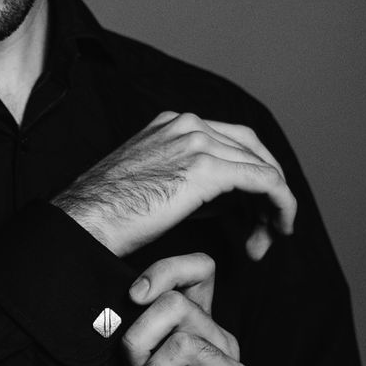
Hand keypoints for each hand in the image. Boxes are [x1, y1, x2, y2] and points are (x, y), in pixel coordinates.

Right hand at [53, 111, 294, 260]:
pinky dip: (280, 205)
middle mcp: (188, 124)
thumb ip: (192, 183)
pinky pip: (265, 181)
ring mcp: (198, 141)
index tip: (251, 214)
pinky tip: (279, 229)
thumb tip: (226, 202)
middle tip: (268, 227)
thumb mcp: (154, 185)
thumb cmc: (109, 215)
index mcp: (173, 124)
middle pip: (252, 149)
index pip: (231, 142)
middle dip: (267, 190)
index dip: (250, 178)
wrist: (85, 222)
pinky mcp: (207, 168)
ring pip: (261, 167)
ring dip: (272, 206)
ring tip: (267, 241)